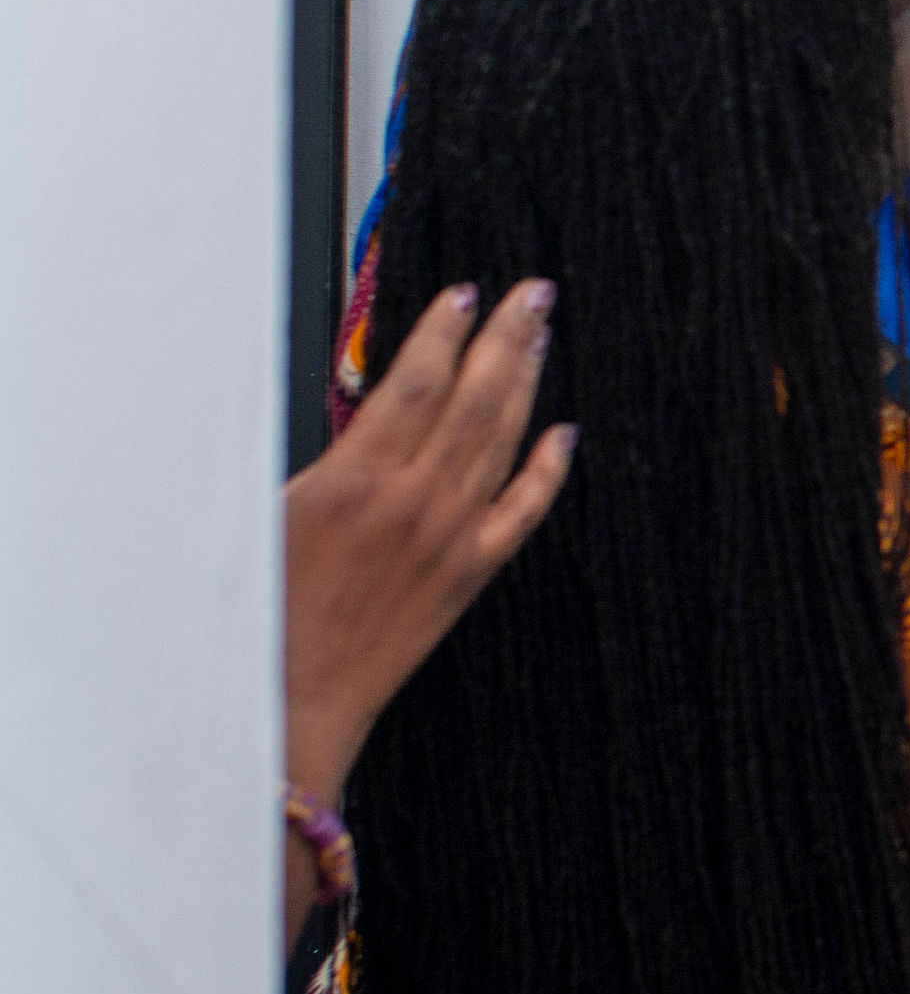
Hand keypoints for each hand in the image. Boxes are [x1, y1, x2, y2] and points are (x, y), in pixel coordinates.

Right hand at [283, 281, 573, 798]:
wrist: (288, 699)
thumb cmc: (260, 609)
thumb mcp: (265, 511)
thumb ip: (322, 455)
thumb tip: (361, 402)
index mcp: (355, 480)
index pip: (418, 381)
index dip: (447, 330)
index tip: (466, 294)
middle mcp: (415, 501)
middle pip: (476, 398)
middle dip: (508, 337)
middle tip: (535, 294)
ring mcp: (452, 536)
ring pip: (504, 441)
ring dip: (527, 383)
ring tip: (543, 338)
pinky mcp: (470, 574)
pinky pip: (524, 510)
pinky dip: (549, 468)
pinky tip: (565, 435)